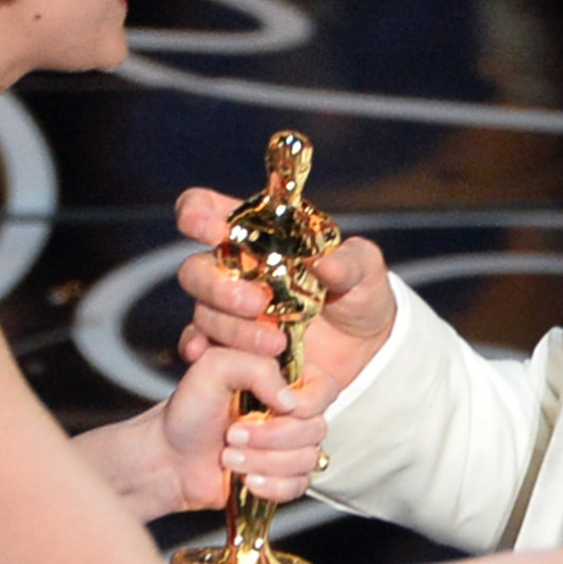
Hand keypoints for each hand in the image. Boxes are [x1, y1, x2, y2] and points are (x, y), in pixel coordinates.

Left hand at [159, 344, 335, 510]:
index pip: (325, 388)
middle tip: (232, 435)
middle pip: (317, 428)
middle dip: (271, 436)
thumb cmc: (188, 410)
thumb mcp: (213, 368)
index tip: (268, 406)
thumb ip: (256, 368)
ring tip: (229, 457)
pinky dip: (271, 485)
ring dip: (264, 461)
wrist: (169, 457)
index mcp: (285, 380)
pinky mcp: (283, 477)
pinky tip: (245, 480)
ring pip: (308, 459)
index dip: (303, 403)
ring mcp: (290, 447)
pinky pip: (299, 486)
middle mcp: (293, 412)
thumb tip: (291, 400)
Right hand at [174, 186, 397, 388]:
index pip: (206, 209)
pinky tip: (203, 354)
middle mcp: (234, 270)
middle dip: (217, 285)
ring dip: (231, 327)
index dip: (197, 213)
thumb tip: (326, 264)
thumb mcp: (366, 271)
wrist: (365, 350)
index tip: (214, 229)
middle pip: (196, 269)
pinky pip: (199, 344)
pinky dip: (197, 347)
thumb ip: (350, 262)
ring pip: (204, 311)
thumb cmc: (360, 293)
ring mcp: (229, 310)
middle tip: (256, 303)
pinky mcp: (230, 346)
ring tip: (276, 343)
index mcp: (258, 235)